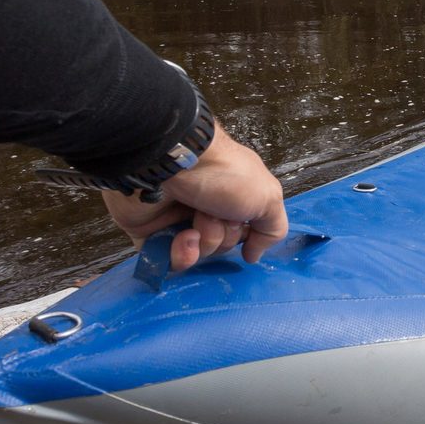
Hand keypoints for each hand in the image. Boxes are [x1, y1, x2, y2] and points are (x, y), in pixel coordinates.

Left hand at [101, 123, 287, 271]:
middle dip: (223, 235)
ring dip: (204, 242)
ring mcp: (177, 220)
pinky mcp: (151, 233)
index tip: (247, 231)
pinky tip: (183, 237)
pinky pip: (171, 261)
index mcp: (234, 197)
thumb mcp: (267, 197)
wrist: (174, 163)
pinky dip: (181, 253)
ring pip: (198, 255)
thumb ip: (273, 228)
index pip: (244, 232)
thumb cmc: (225, 175)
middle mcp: (207, 208)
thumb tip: (254, 256)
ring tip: (196, 221)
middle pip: (222, 245)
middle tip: (218, 213)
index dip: (247, 236)